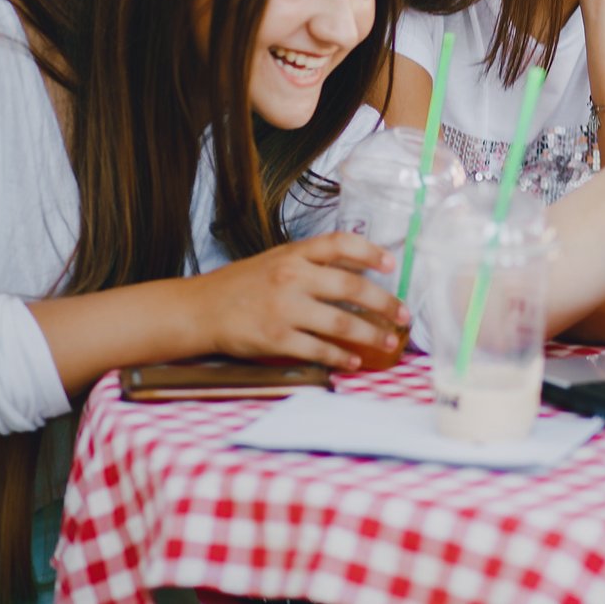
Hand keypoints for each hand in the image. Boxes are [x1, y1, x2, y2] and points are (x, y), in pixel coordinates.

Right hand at [191, 232, 409, 370]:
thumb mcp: (277, 261)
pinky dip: (341, 358)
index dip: (370, 252)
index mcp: (294, 254)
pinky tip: (353, 361)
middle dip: (385, 304)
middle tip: (404, 316)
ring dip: (372, 335)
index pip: (340, 243)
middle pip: (352, 288)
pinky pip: (319, 350)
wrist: (200, 310)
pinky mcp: (276, 339)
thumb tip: (360, 271)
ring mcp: (284, 309)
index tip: (391, 264)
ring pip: (342, 324)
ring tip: (389, 343)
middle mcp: (292, 277)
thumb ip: (313, 263)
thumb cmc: (243, 285)